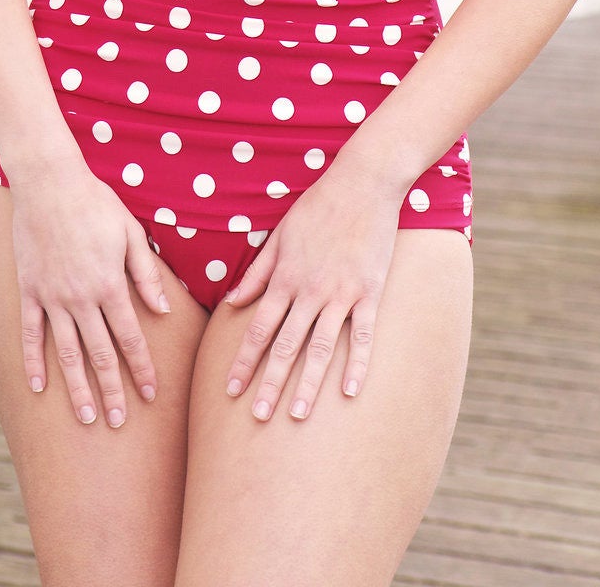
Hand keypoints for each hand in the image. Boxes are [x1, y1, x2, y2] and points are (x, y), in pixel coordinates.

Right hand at [7, 159, 172, 428]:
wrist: (48, 182)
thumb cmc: (96, 202)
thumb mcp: (130, 232)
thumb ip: (146, 274)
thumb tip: (164, 311)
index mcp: (110, 284)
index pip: (130, 337)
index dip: (142, 368)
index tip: (152, 394)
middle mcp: (82, 298)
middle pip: (101, 354)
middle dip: (113, 390)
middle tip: (119, 422)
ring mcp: (52, 297)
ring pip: (67, 353)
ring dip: (78, 387)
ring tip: (86, 417)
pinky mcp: (29, 290)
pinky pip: (31, 334)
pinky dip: (33, 362)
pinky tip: (38, 387)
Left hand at [220, 159, 401, 421]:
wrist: (362, 183)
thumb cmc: (318, 206)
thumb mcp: (280, 235)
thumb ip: (257, 271)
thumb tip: (232, 300)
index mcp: (285, 277)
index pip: (258, 328)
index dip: (243, 360)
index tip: (230, 390)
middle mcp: (309, 290)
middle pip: (285, 345)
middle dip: (269, 383)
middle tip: (257, 417)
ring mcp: (341, 293)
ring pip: (320, 347)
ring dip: (308, 384)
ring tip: (298, 416)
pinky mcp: (369, 291)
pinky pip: (363, 335)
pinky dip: (357, 364)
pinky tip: (350, 392)